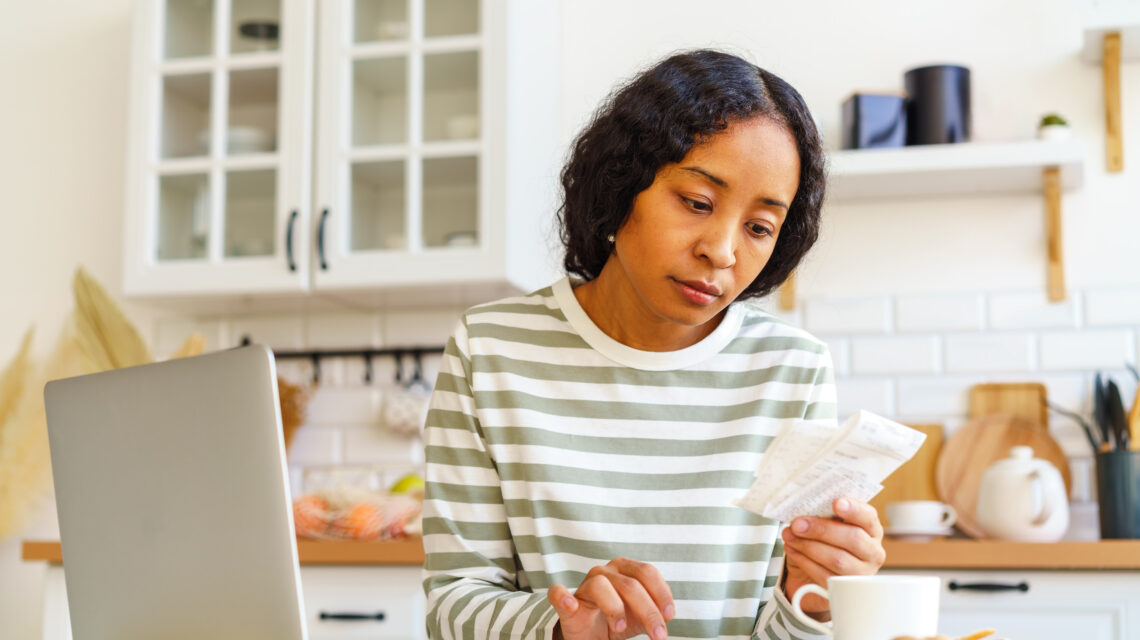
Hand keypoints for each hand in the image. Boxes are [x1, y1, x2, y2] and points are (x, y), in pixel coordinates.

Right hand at [548, 557, 674, 639]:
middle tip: (658, 635)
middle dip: (648, 611)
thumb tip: (667, 615)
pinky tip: (571, 605)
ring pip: (600, 585)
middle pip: (629, 584)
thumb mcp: (640, 616)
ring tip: (621, 629)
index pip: (647, 573)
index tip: (669, 616)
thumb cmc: (617, 620)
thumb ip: (654, 612)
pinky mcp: (565, 602)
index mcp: (625, 569)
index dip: (661, 593)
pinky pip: (558, 593)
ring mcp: (583, 586)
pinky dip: (563, 597)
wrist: (590, 636)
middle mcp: (605, 572)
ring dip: (614, 608)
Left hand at [780, 497, 885, 616]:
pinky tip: (792, 550)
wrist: (815, 573)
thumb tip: (804, 514)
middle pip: (853, 539)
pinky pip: (825, 576)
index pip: (868, 516)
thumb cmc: (823, 541)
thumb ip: (821, 516)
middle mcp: (872, 551)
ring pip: (838, 559)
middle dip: (821, 530)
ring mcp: (861, 573)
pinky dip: (804, 561)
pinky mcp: (845, 590)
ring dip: (808, 546)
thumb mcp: (825, 524)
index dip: (854, 509)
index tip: (836, 503)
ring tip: (789, 536)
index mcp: (871, 529)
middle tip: (797, 524)